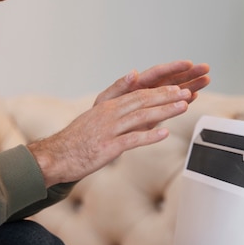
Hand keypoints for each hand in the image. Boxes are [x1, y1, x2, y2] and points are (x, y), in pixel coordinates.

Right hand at [28, 60, 209, 186]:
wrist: (57, 156)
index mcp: (108, 106)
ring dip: (164, 111)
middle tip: (186, 92)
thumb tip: (132, 108)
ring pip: (141, 117)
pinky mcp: (107, 147)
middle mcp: (109, 114)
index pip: (138, 94)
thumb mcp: (96, 120)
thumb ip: (115, 111)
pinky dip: (149, 136)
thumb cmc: (77, 140)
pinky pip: (132, 139)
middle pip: (142, 101)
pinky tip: (164, 133)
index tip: (177, 88)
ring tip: (183, 107)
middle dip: (167, 96)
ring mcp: (108, 130)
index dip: (160, 91)